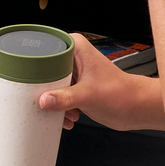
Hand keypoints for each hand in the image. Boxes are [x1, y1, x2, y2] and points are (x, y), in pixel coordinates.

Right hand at [37, 37, 156, 131]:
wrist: (135, 108)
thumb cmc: (120, 94)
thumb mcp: (88, 95)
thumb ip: (64, 98)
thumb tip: (44, 100)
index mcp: (75, 47)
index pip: (44, 49)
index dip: (35, 65)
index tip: (29, 80)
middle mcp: (72, 57)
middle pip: (43, 70)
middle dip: (44, 90)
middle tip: (45, 101)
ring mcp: (73, 73)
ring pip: (50, 85)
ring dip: (54, 103)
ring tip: (67, 113)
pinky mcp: (75, 87)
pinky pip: (58, 95)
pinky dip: (60, 108)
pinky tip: (69, 117)